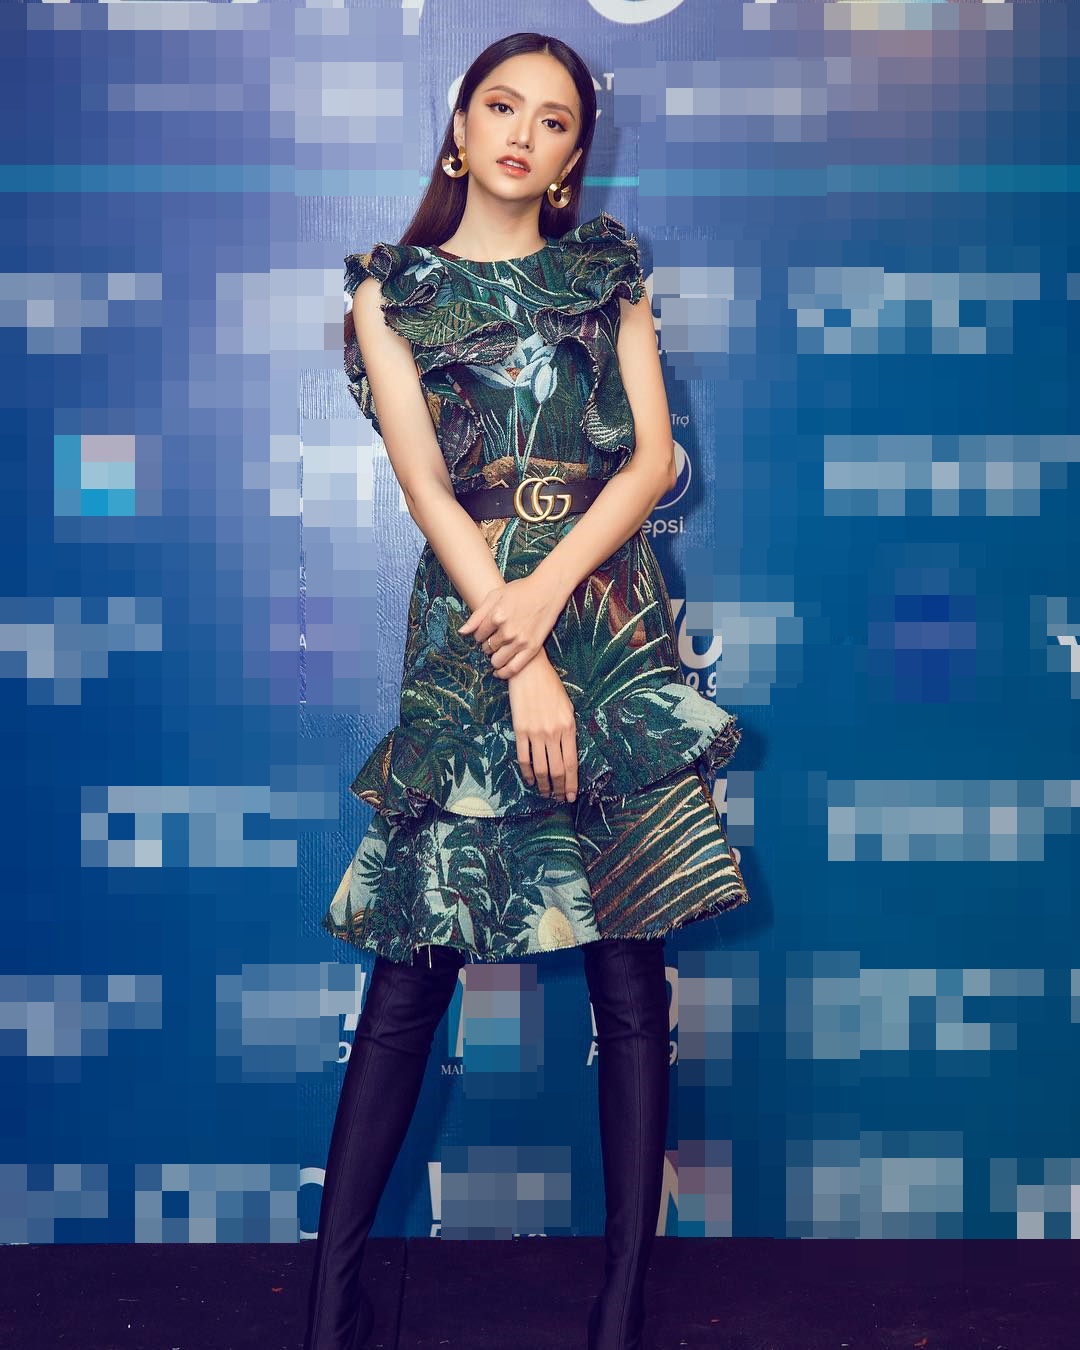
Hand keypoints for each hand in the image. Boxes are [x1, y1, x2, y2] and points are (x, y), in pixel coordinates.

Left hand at [458, 575, 566, 679]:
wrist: (548, 590)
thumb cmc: (521, 590)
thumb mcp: (495, 595)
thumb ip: (477, 615)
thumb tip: (462, 632)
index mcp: (497, 616)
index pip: (478, 635)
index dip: (479, 635)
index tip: (484, 633)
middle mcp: (508, 631)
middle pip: (487, 648)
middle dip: (486, 646)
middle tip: (492, 641)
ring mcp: (521, 641)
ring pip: (497, 661)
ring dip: (494, 659)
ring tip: (496, 652)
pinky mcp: (532, 648)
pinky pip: (514, 668)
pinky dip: (504, 673)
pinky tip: (498, 672)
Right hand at [506, 650, 578, 803]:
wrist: (529, 671)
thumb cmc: (551, 687)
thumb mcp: (567, 707)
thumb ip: (569, 730)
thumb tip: (568, 752)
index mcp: (569, 727)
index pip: (571, 763)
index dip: (571, 783)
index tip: (571, 796)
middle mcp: (553, 733)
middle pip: (556, 770)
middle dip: (558, 788)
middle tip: (558, 799)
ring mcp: (536, 732)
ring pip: (540, 768)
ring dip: (543, 785)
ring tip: (545, 793)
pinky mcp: (520, 730)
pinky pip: (524, 757)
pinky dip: (527, 772)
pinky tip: (530, 780)